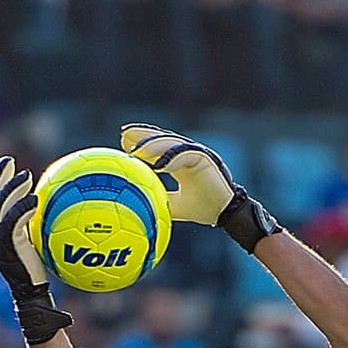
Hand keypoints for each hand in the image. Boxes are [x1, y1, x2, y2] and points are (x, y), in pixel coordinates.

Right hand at [0, 157, 70, 345]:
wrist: (32, 297)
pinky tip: (36, 199)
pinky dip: (22, 208)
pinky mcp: (6, 248)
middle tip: (9, 161)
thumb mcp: (36, 245)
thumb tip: (52, 206)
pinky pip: (12, 222)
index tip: (6, 165)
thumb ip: (36, 225)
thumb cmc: (39, 275)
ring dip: (12, 189)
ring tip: (26, 175)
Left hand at [121, 123, 235, 224]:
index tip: (123, 144)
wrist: (225, 213)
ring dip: (152, 145)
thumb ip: (158, 199)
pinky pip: (183, 154)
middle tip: (124, 134)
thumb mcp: (174, 206)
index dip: (141, 145)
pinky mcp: (203, 157)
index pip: (158, 149)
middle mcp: (186, 154)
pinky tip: (154, 163)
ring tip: (136, 148)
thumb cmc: (203, 210)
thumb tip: (137, 206)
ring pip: (170, 144)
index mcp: (179, 163)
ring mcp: (195, 153)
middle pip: (161, 140)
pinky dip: (169, 158)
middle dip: (143, 136)